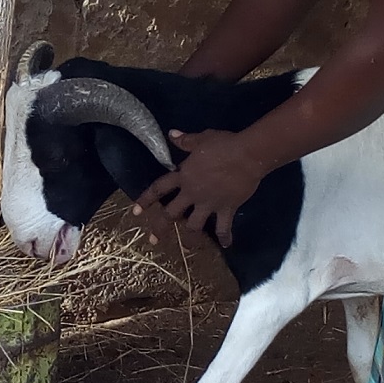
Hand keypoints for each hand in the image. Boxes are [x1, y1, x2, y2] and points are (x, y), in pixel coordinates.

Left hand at [134, 130, 268, 246]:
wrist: (247, 156)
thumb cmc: (223, 145)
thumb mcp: (201, 139)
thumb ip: (186, 141)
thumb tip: (172, 134)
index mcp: (184, 176)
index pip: (159, 189)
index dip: (146, 200)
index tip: (136, 211)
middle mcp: (192, 193)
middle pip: (171, 214)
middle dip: (160, 227)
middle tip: (153, 240)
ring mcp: (208, 204)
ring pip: (194, 226)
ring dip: (190, 239)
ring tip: (187, 248)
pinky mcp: (226, 209)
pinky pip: (223, 227)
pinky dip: (225, 237)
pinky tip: (227, 245)